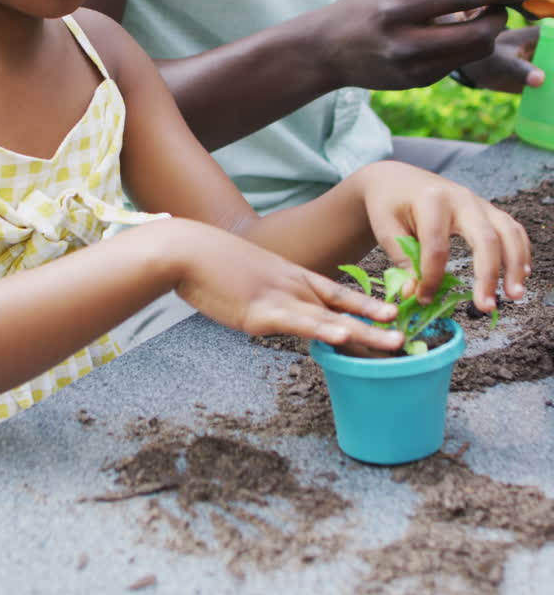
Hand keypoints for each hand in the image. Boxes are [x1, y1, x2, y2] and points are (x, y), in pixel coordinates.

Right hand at [169, 220, 403, 351]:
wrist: (185, 250)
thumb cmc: (208, 264)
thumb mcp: (246, 278)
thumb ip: (264, 296)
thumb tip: (270, 314)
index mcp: (290, 278)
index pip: (337, 293)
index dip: (367, 305)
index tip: (394, 314)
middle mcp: (292, 286)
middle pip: (343, 307)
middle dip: (377, 322)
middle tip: (409, 333)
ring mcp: (278, 298)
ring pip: (330, 318)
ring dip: (364, 332)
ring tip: (395, 343)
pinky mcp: (259, 311)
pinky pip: (297, 323)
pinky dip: (322, 330)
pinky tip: (342, 337)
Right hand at [325, 0, 531, 90]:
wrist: (327, 50)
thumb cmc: (363, 4)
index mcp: (397, 8)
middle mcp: (404, 41)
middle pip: (475, 33)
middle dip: (499, 17)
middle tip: (502, 5)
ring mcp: (411, 66)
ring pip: (473, 53)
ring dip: (488, 33)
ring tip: (483, 18)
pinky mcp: (416, 82)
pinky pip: (457, 63)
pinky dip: (465, 47)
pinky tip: (454, 35)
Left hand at [357, 162, 530, 312]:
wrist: (396, 179)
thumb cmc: (388, 205)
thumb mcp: (386, 229)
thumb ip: (402, 261)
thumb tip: (415, 294)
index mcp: (431, 201)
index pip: (437, 247)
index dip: (432, 278)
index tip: (423, 298)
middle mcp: (461, 198)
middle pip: (485, 238)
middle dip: (488, 275)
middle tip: (486, 307)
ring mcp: (479, 202)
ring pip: (508, 232)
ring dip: (514, 265)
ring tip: (514, 295)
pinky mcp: (488, 210)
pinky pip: (513, 229)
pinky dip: (521, 251)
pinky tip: (521, 275)